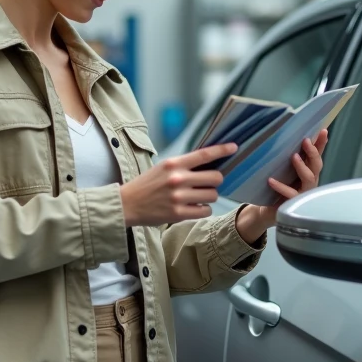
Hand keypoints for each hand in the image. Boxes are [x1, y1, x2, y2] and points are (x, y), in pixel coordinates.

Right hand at [120, 143, 236, 226]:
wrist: (127, 203)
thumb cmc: (147, 184)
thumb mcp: (163, 167)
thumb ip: (183, 165)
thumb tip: (209, 164)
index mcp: (174, 164)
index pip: (204, 154)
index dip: (222, 150)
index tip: (234, 147)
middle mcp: (178, 179)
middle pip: (216, 178)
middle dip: (215, 181)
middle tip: (207, 184)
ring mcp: (179, 197)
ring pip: (212, 195)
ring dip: (209, 197)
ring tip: (198, 197)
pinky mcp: (178, 213)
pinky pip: (205, 211)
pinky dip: (203, 209)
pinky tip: (194, 207)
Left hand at [236, 129, 328, 238]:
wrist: (268, 209)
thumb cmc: (279, 187)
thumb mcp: (284, 170)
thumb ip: (290, 157)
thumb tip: (287, 135)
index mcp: (309, 171)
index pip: (317, 155)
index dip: (321, 144)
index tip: (323, 131)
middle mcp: (310, 181)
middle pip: (316, 165)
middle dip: (313, 152)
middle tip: (305, 141)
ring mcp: (304, 193)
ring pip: (308, 179)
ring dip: (302, 167)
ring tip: (294, 156)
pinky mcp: (294, 203)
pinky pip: (290, 194)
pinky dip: (281, 186)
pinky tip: (271, 180)